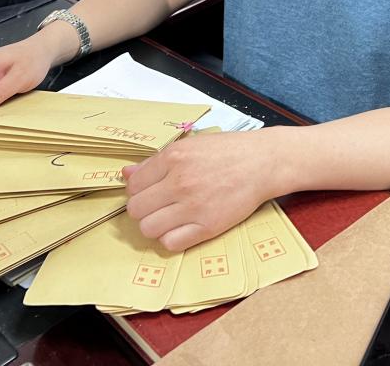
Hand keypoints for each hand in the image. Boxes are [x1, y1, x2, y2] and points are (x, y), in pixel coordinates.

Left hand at [123, 130, 281, 251]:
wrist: (263, 162)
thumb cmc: (228, 151)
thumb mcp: (190, 145)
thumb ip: (157, 161)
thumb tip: (126, 173)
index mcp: (173, 158)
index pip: (133, 185)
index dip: (138, 190)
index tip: (149, 191)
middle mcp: (180, 182)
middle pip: (136, 209)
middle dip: (143, 209)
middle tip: (158, 205)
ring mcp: (193, 206)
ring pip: (148, 229)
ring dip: (154, 225)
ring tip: (168, 218)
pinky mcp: (207, 227)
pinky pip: (171, 243)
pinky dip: (171, 239)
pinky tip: (181, 228)